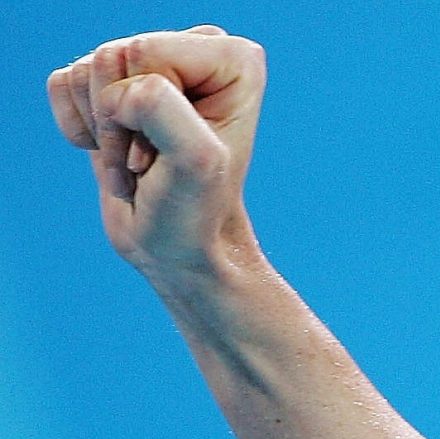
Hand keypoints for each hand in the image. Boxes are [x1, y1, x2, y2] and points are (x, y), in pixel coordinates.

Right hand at [46, 26, 266, 282]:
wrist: (175, 245)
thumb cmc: (194, 209)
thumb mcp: (194, 161)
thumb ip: (162, 109)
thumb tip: (122, 90)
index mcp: (233, 59)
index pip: (147, 52)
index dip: (144, 108)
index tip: (170, 152)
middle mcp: (197, 49)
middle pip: (113, 56)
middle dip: (120, 121)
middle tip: (151, 160)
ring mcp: (150, 64)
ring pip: (86, 71)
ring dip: (102, 130)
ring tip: (138, 161)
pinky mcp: (110, 84)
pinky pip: (63, 83)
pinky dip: (78, 128)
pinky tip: (114, 153)